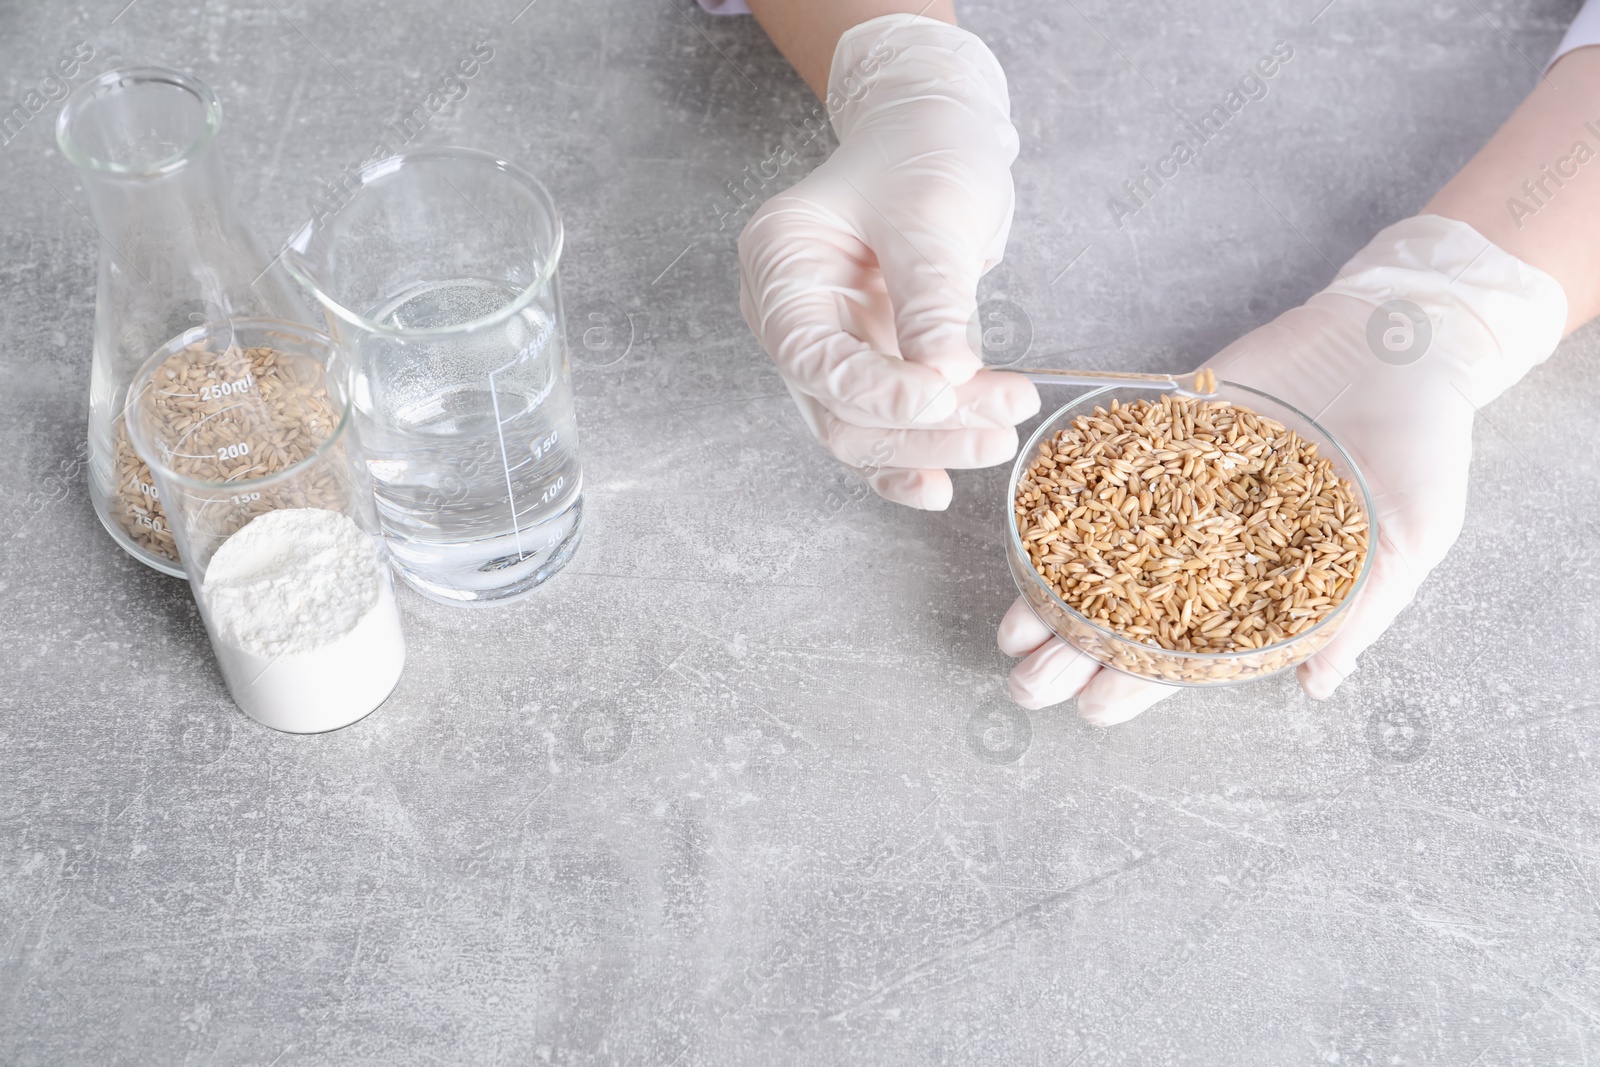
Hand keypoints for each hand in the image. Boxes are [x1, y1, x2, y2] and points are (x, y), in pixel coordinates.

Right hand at [737, 14, 1038, 509]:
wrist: (938, 132)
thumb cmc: (925, 151)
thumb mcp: (932, 212)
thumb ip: (931, 297)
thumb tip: (943, 377)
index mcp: (779, 265)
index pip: (812, 357)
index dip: (876, 390)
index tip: (945, 394)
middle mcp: (790, 314)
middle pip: (836, 407)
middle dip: (918, 426)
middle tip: (998, 425)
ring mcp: (828, 345)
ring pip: (862, 429)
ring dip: (931, 443)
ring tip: (1002, 434)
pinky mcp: (869, 363)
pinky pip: (880, 428)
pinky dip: (912, 457)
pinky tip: (942, 483)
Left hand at [999, 215, 1566, 723]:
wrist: (1404, 336)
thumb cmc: (1426, 442)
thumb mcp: (1413, 534)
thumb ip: (1363, 610)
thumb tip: (1316, 686)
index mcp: (1261, 585)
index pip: (1188, 653)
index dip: (1139, 683)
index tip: (1091, 708)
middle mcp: (1210, 542)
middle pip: (1128, 613)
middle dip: (1075, 652)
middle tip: (1026, 683)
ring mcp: (1184, 487)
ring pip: (1102, 549)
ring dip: (1053, 590)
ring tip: (1011, 625)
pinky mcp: (1172, 428)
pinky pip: (1108, 465)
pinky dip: (1067, 495)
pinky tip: (1024, 526)